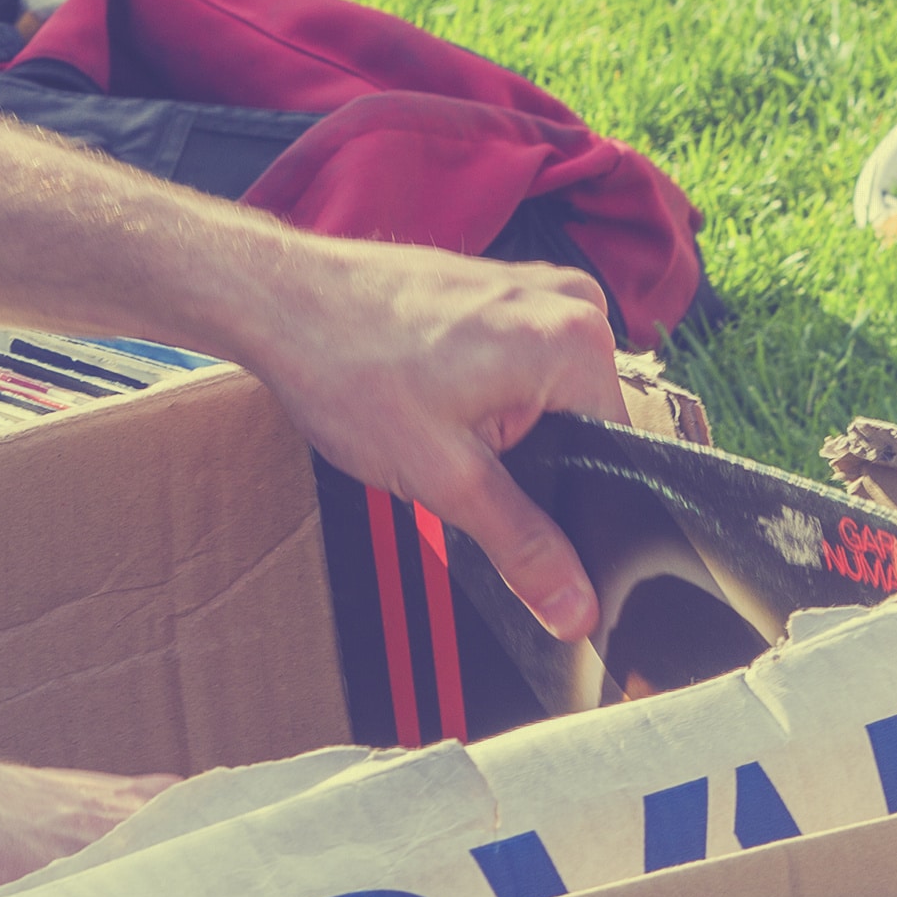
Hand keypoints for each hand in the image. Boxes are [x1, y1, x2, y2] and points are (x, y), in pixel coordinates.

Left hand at [228, 237, 627, 640]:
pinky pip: (520, 362)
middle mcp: (572, 303)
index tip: (512, 511)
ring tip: (435, 418)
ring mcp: (534, 289)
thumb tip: (576, 607)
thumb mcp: (446, 479)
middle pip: (582, 424)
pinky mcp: (500, 289)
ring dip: (499, 427)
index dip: (571, 504)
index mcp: (580, 343)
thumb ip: (523, 546)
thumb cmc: (349, 370)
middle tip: (456, 459)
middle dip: (528, 459)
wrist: (279, 303)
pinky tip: (432, 395)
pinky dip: (483, 393)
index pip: (616, 456)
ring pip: (546, 396)